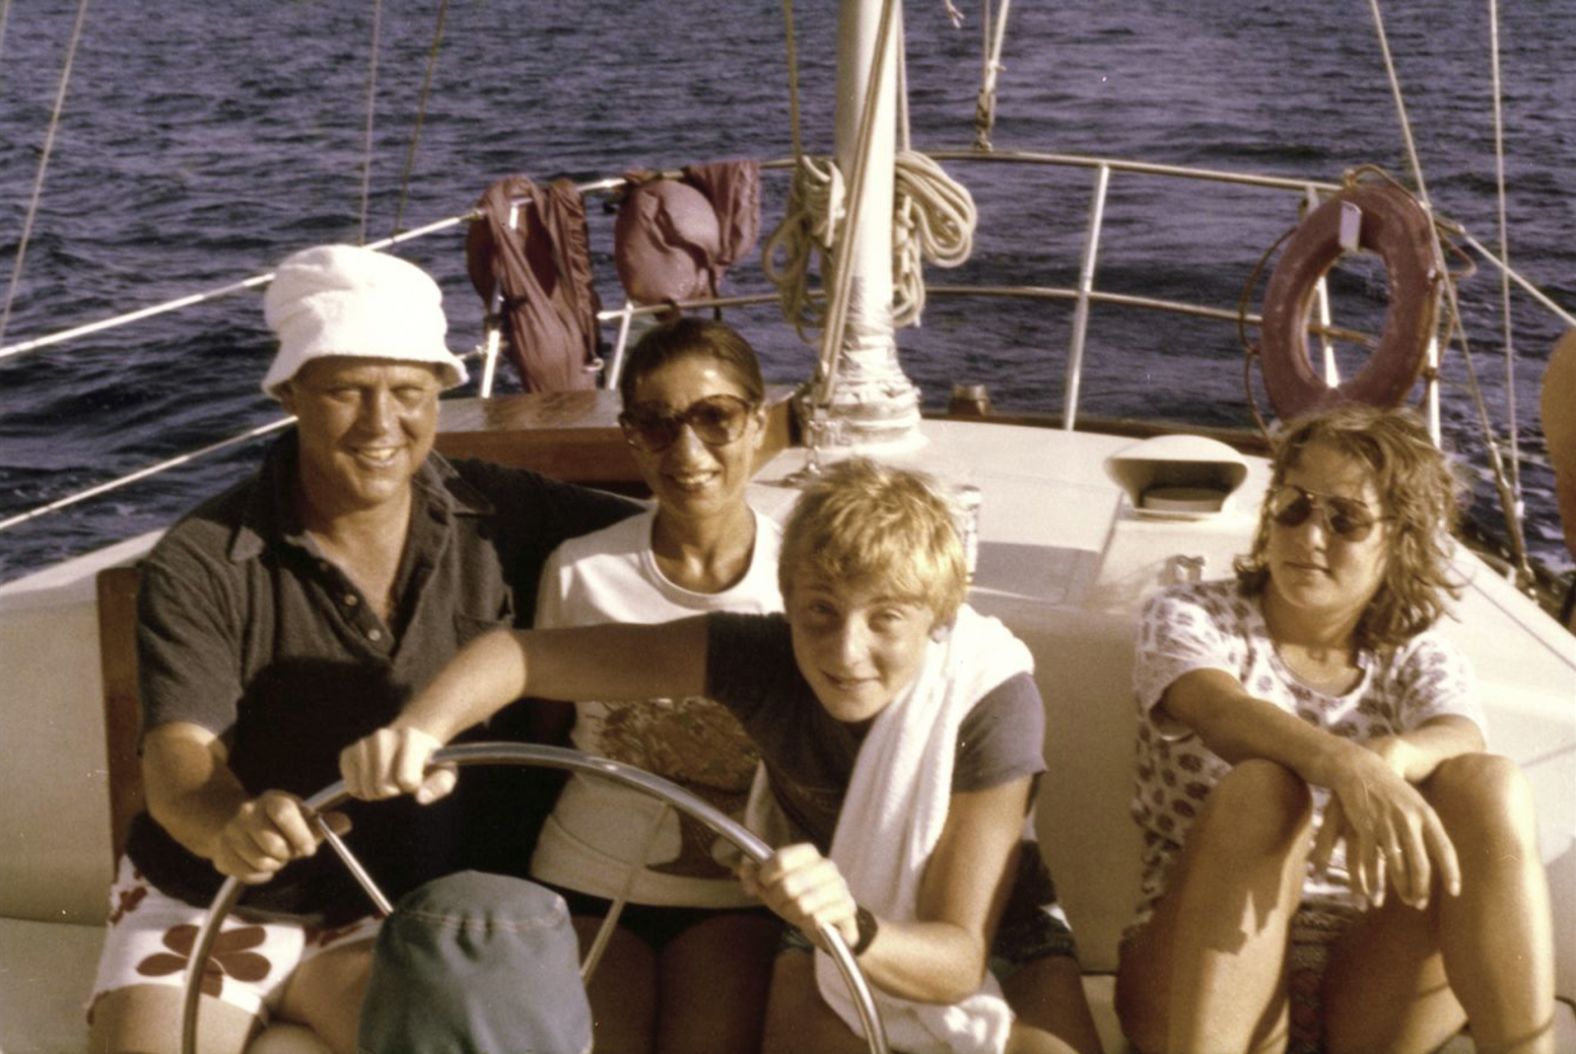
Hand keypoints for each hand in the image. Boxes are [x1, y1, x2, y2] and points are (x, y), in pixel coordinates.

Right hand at [206, 790, 346, 884]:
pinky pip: (248, 875)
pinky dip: (260, 875)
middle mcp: (247, 813)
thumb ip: (323, 824)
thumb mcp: (301, 817)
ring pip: (260, 862)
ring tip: (274, 855)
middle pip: (273, 844)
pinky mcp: (221, 855)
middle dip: (287, 854)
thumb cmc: (278, 823)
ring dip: (274, 865)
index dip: (299, 834)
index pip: (284, 813)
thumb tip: (346, 824)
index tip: (309, 849)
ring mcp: (230, 834)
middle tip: (288, 851)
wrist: (234, 823)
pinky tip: (259, 863)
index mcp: (272, 799)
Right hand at [339, 725, 455, 803]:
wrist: (408, 741)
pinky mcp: (348, 753)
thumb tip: (421, 798)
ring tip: (386, 779)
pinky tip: (372, 779)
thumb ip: (440, 785)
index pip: (406, 780)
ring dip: (377, 792)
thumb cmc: (428, 761)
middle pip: (383, 787)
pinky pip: (351, 787)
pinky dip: (361, 790)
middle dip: (393, 791)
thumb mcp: (444, 771)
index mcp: (410, 738)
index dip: (412, 786)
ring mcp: (363, 743)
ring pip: (365, 788)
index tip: (415, 777)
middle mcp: (383, 736)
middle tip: (399, 780)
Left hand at [738, 843, 859, 951]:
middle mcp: (827, 866)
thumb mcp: (773, 887)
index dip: (766, 875)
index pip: (781, 859)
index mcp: (809, 854)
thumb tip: (743, 871)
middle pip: (788, 885)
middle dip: (778, 900)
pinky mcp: (847, 907)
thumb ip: (754, 876)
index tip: (764, 884)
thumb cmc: (798, 898)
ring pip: (802, 904)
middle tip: (781, 903)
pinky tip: (811, 921)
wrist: (831, 922)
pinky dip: (807, 924)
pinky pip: (817, 918)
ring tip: (795, 913)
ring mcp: (840, 886)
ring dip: (792, 913)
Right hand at [1310, 740, 1459, 909]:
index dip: (1451, 872)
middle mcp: (1408, 820)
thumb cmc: (1390, 788)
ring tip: (1402, 901)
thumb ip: (1427, 826)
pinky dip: (1373, 881)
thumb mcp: (1415, 801)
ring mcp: (1386, 824)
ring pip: (1396, 866)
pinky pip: (1371, 861)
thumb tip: (1440, 853)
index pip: (1445, 849)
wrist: (1359, 767)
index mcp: (1425, 814)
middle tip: (1420, 904)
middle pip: (1420, 864)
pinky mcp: (1364, 826)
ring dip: (1400, 889)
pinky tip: (1375, 894)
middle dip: (1421, 888)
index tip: (1455, 892)